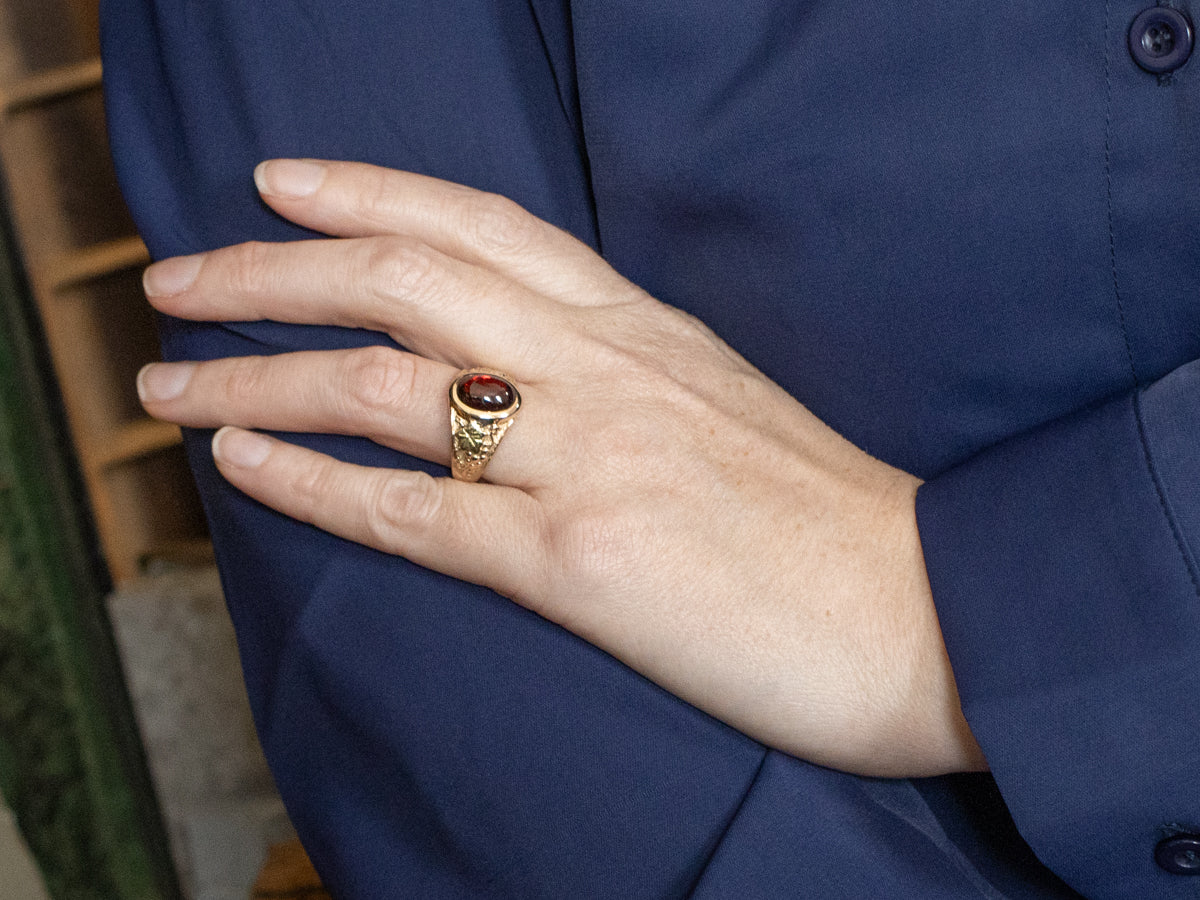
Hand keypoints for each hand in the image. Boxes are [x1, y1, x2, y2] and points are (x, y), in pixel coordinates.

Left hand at [138, 159, 984, 776]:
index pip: (484, 224)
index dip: (370, 192)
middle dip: (271, 269)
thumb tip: (537, 374)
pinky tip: (241, 464)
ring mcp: (587, 460)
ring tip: (166, 381)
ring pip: (386, 385)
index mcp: (641, 330)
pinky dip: (309, 483)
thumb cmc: (828, 517)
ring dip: (257, 373)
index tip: (283, 184)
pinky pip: (412, 511)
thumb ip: (626, 373)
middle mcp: (603, 371)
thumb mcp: (723, 403)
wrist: (920, 610)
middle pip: (405, 280)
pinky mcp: (577, 563)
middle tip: (177, 277)